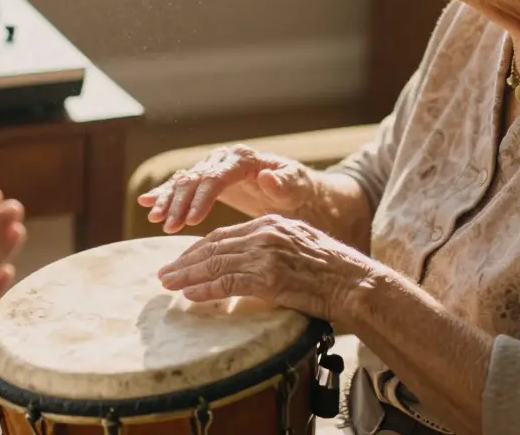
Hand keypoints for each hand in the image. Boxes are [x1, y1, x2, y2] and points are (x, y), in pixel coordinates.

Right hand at [138, 144, 319, 232]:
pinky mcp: (206, 181)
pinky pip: (181, 186)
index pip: (216, 176)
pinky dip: (164, 194)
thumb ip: (285, 183)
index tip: (192, 220)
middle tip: (169, 226)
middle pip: (195, 178)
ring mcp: (212, 168)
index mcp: (243, 159)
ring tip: (156, 220)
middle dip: (180, 203)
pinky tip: (145, 202)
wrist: (294, 192)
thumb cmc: (297, 190)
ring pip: (184, 181)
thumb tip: (267, 177)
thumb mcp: (297, 188)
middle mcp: (223, 159)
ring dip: (168, 201)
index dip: (202, 197)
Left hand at [155, 214, 376, 329]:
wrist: (355, 283)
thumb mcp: (299, 244)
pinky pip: (227, 284)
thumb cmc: (332, 270)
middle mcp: (264, 234)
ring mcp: (266, 255)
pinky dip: (205, 290)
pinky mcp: (268, 277)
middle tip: (164, 273)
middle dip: (185, 261)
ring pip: (215, 264)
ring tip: (168, 284)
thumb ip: (272, 247)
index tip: (181, 260)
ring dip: (187, 275)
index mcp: (270, 223)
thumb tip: (248, 262)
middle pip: (213, 247)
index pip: (224, 235)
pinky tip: (190, 295)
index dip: (198, 249)